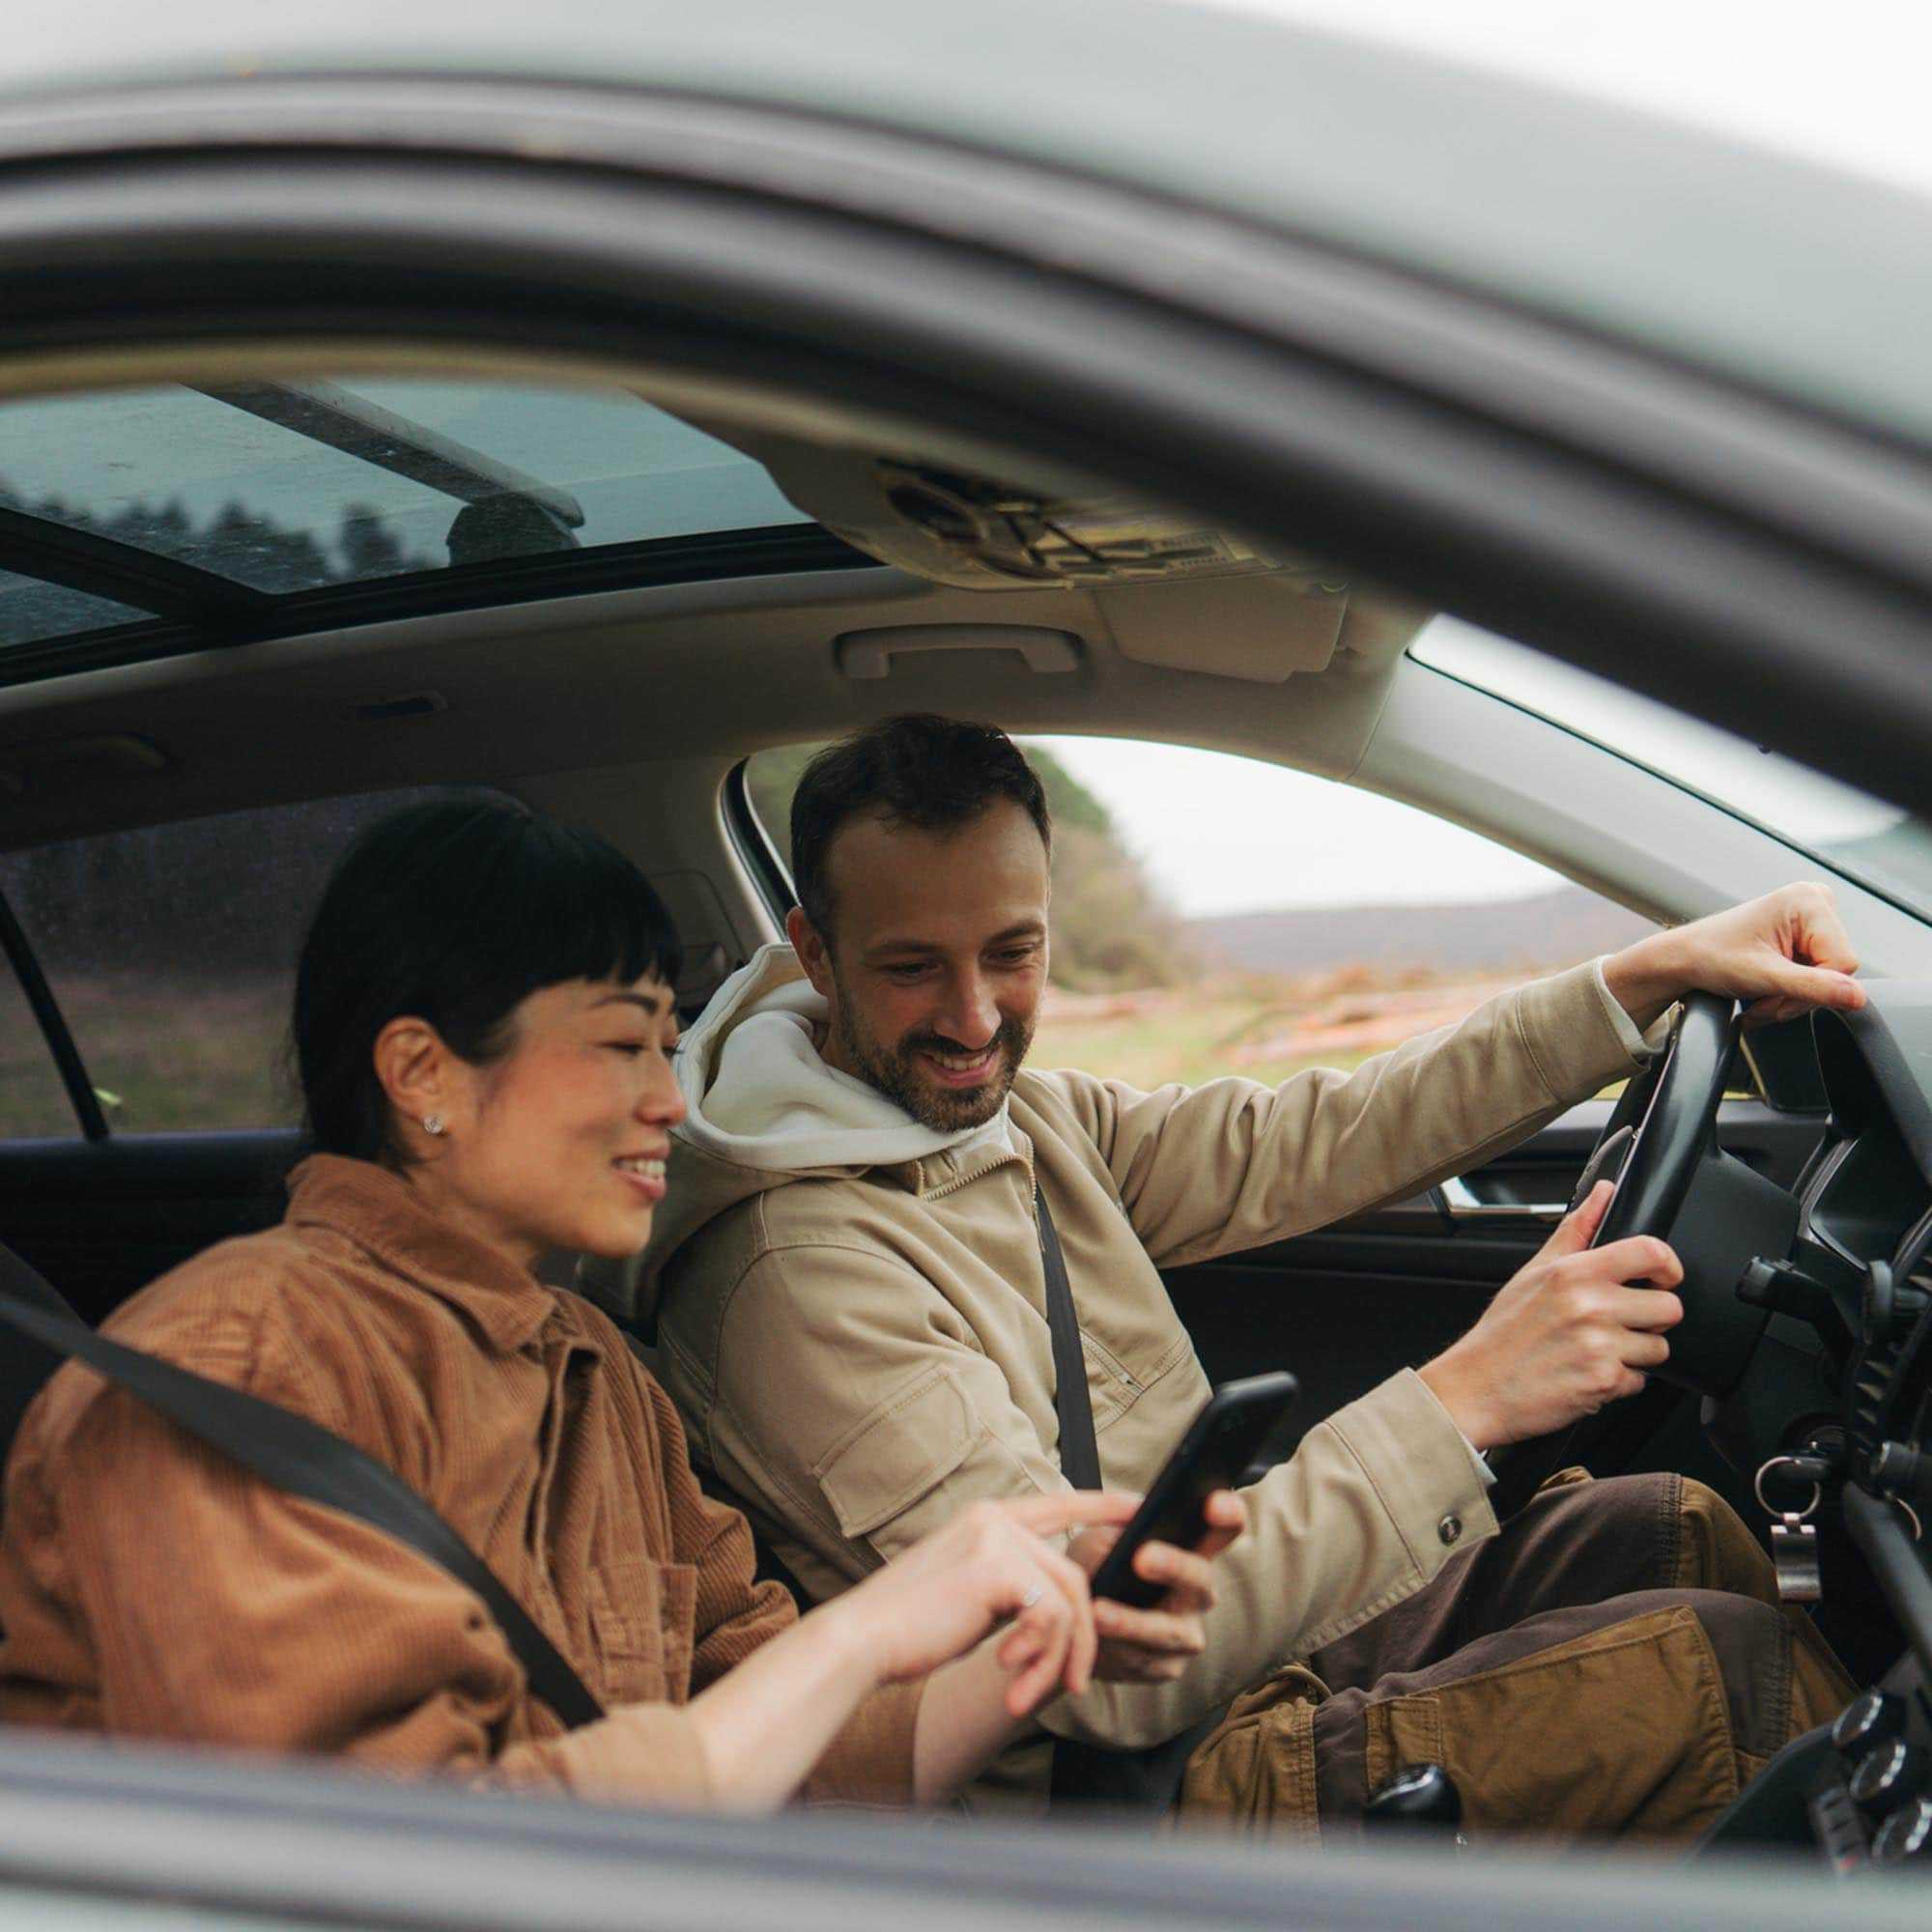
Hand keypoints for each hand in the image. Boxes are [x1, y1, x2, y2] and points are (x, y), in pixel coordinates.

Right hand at [830, 1492, 1140, 1717]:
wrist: (863, 1641)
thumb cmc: (910, 1629)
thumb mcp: (971, 1597)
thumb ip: (1013, 1588)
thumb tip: (1064, 1608)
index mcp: (986, 1518)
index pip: (1058, 1503)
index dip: (1102, 1505)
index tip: (1139, 1508)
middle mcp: (995, 1519)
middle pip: (1073, 1574)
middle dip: (1082, 1637)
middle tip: (1071, 1686)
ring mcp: (997, 1539)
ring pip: (1069, 1600)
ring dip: (1060, 1657)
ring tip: (1034, 1693)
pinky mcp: (998, 1568)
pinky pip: (1052, 1618)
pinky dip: (1042, 1659)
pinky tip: (1010, 1678)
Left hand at [1067, 1489, 1247, 1682]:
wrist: (1071, 1619)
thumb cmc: (1095, 1565)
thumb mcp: (1100, 1537)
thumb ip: (1116, 1527)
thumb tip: (1131, 1520)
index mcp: (1192, 1551)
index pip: (1223, 1529)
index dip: (1228, 1514)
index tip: (1214, 1502)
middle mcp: (1198, 1593)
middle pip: (1200, 1578)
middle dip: (1173, 1566)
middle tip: (1142, 1557)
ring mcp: (1186, 1634)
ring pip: (1168, 1630)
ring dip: (1132, 1621)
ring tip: (1098, 1611)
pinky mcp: (1165, 1667)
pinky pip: (1144, 1660)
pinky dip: (1115, 1647)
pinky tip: (1092, 1638)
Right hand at [1418, 1181, 1683, 1448]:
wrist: (1477, 1386)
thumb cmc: (1504, 1331)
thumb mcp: (1534, 1271)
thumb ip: (1576, 1230)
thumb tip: (1604, 1192)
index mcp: (1574, 1273)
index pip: (1651, 1252)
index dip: (1669, 1265)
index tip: (1663, 1276)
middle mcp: (1590, 1306)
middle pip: (1669, 1307)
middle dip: (1652, 1319)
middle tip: (1622, 1322)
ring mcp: (1599, 1346)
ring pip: (1660, 1348)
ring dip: (1637, 1354)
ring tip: (1599, 1350)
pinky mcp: (1604, 1383)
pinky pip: (1640, 1381)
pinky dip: (1620, 1381)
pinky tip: (1589, 1372)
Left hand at [1603, 882, 1863, 1031]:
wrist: (1683, 958)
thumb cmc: (1710, 956)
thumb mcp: (1763, 976)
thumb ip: (1812, 987)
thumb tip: (1857, 997)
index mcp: (1808, 900)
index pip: (1843, 963)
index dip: (1814, 989)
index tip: (1774, 996)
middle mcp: (1815, 902)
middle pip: (1836, 972)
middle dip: (1799, 996)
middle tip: (1763, 1000)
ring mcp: (1812, 919)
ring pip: (1827, 979)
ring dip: (1792, 998)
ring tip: (1760, 995)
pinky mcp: (1806, 936)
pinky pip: (1817, 976)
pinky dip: (1791, 992)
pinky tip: (1767, 989)